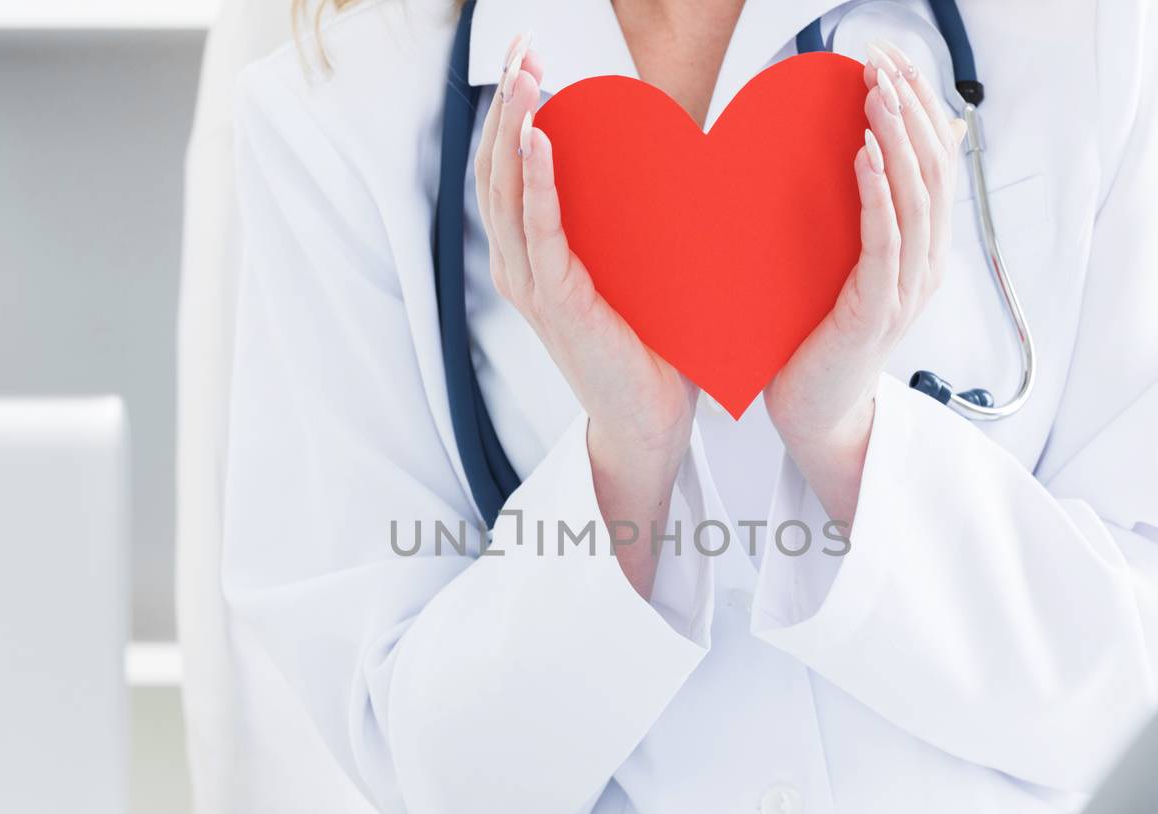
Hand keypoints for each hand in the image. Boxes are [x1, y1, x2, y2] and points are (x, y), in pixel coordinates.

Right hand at [476, 36, 695, 595]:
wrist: (648, 422)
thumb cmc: (645, 351)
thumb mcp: (630, 274)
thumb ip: (626, 227)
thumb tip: (662, 169)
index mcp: (531, 258)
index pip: (506, 170)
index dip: (510, 110)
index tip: (529, 58)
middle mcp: (519, 267)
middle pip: (495, 167)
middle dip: (507, 100)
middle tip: (522, 46)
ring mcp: (532, 286)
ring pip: (507, 189)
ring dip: (514, 124)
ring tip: (527, 73)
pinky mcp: (557, 303)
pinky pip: (540, 230)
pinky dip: (536, 180)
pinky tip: (538, 135)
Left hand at [762, 42, 966, 525]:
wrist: (816, 413)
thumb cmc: (820, 342)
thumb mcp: (844, 268)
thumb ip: (861, 219)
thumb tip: (866, 157)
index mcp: (921, 253)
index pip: (935, 163)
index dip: (919, 108)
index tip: (890, 62)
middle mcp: (925, 267)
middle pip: (934, 170)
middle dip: (909, 108)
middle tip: (882, 62)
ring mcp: (907, 289)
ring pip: (919, 198)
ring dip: (898, 138)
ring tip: (876, 95)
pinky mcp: (878, 310)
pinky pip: (888, 241)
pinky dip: (880, 193)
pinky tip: (866, 155)